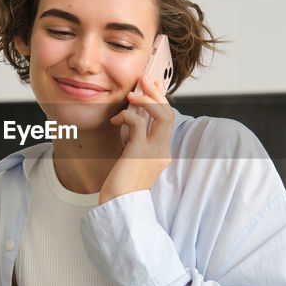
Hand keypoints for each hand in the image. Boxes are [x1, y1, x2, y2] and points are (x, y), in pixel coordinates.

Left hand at [101, 73, 174, 203]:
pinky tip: (115, 120)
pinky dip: (126, 116)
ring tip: (133, 93)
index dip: (161, 99)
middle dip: (157, 93)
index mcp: (162, 152)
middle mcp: (162, 151)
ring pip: (163, 115)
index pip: (167, 119)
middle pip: (169, 114)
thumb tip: (132, 116)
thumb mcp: (130, 156)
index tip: (153, 83)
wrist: (118, 207)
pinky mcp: (139, 153)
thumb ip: (134, 138)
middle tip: (145, 78)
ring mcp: (154, 153)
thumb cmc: (119, 185)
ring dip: (147, 100)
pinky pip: (137, 124)